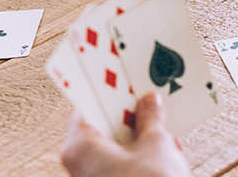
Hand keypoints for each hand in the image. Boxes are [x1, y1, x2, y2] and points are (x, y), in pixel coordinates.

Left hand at [60, 94, 191, 176]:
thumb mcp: (157, 144)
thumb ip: (151, 119)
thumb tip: (149, 102)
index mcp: (78, 146)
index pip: (88, 104)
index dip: (110, 88)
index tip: (123, 72)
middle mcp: (77, 165)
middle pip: (100, 125)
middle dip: (126, 110)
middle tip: (147, 91)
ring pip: (112, 146)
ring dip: (135, 132)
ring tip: (159, 114)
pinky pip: (120, 164)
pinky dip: (137, 152)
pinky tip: (160, 143)